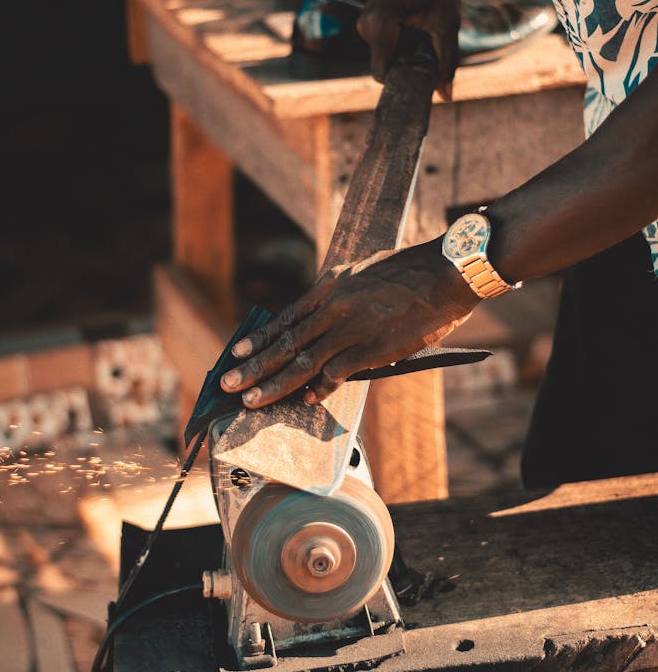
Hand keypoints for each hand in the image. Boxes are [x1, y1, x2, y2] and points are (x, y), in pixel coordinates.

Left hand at [220, 241, 478, 408]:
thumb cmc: (411, 271)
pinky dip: (319, 390)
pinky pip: (335, 375)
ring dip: (273, 385)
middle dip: (253, 367)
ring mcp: (349, 331)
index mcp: (329, 286)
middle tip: (228, 384)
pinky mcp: (369, 350)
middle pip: (284, 344)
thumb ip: (341, 294)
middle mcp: (332, 309)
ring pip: (301, 363)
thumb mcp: (363, 273)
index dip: (259, 339)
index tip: (237, 352)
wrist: (444, 273)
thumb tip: (326, 315)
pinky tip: (305, 400)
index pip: (285, 318)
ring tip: (250, 401)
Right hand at [357, 0, 460, 97]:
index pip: (382, 73)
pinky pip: (383, 46)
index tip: (421, 81)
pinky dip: (399, 43)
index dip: (401, 82)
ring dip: (404, 52)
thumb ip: (447, 61)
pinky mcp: (367, 21)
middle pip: (385, 66)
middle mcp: (366, 24)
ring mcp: (364, 22)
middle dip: (406, 65)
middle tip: (429, 48)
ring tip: (422, 30)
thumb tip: (446, 96)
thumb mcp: (448, 22)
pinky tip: (413, 25)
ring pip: (385, 57)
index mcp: (381, 23)